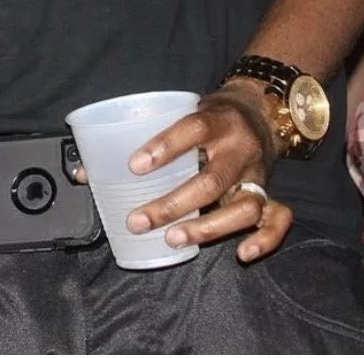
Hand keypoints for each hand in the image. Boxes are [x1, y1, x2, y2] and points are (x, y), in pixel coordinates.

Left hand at [123, 83, 292, 261]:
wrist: (260, 110)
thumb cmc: (208, 115)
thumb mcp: (179, 112)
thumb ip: (141, 139)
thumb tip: (86, 171)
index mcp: (216, 120)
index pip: (192, 129)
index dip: (165, 146)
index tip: (134, 166)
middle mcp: (240, 148)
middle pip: (211, 180)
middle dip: (172, 204)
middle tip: (139, 220)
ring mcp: (257, 174)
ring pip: (244, 206)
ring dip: (208, 226)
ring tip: (173, 238)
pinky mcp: (269, 192)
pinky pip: (277, 219)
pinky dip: (264, 239)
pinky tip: (242, 253)